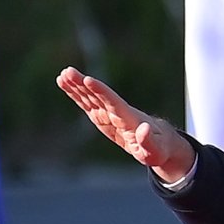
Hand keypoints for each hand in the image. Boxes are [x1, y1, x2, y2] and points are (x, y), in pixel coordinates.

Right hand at [55, 66, 194, 181]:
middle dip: (83, 85)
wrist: (160, 142)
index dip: (101, 91)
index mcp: (129, 119)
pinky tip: (64, 84)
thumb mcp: (156, 150)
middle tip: (68, 72)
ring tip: (63, 74)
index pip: (113, 102)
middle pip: (99, 96)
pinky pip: (87, 104)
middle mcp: (117, 113)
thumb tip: (144, 129)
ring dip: (76, 87)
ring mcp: (109, 114)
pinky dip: (76, 95)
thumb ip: (149, 141)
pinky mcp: (103, 118)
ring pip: (90, 98)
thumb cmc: (159, 149)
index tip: (88, 80)